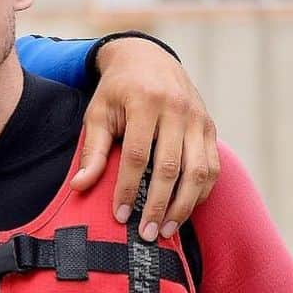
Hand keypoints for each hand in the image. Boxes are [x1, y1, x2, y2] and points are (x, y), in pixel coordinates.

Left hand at [70, 37, 218, 239]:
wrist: (148, 58)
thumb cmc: (117, 90)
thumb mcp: (98, 112)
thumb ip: (92, 150)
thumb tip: (79, 186)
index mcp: (143, 103)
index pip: (137, 155)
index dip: (127, 188)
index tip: (119, 215)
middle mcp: (176, 110)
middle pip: (171, 167)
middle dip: (158, 205)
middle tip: (146, 234)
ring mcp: (197, 119)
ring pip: (198, 171)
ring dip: (183, 205)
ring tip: (165, 230)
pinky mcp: (209, 127)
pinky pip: (212, 166)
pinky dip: (201, 192)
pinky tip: (184, 210)